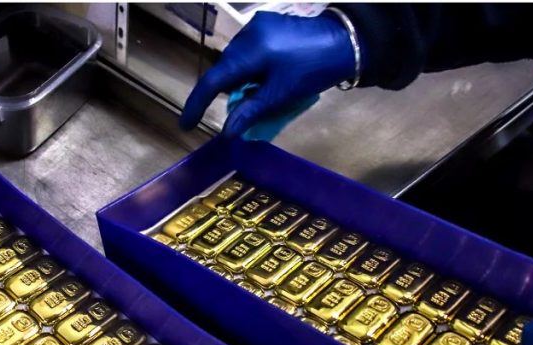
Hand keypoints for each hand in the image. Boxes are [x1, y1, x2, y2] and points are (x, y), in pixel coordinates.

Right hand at [180, 11, 354, 137]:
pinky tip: (266, 78)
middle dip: (228, 92)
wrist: (345, 43)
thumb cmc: (312, 70)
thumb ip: (249, 112)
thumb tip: (226, 133)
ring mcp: (258, 25)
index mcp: (248, 51)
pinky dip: (252, 67)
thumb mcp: (280, 96)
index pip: (213, 81)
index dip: (196, 104)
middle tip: (239, 112)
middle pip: (225, 69)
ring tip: (259, 94)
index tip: (186, 125)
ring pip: (237, 60)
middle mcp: (247, 33)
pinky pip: (249, 50)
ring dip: (241, 80)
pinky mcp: (269, 23)